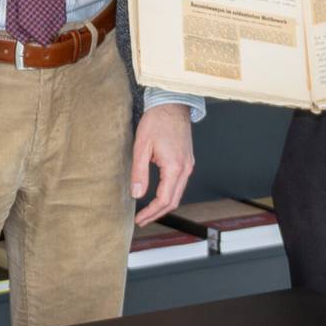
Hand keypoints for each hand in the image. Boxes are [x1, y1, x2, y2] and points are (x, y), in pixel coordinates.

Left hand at [131, 104, 195, 226]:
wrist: (172, 104)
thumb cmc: (156, 121)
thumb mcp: (142, 147)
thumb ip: (139, 173)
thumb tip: (137, 194)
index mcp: (175, 167)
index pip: (164, 199)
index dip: (151, 212)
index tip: (139, 219)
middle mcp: (185, 168)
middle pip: (174, 200)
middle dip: (157, 213)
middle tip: (142, 221)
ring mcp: (188, 164)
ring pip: (178, 193)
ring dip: (164, 205)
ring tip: (148, 211)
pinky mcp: (187, 160)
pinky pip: (180, 183)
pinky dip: (169, 194)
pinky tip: (158, 195)